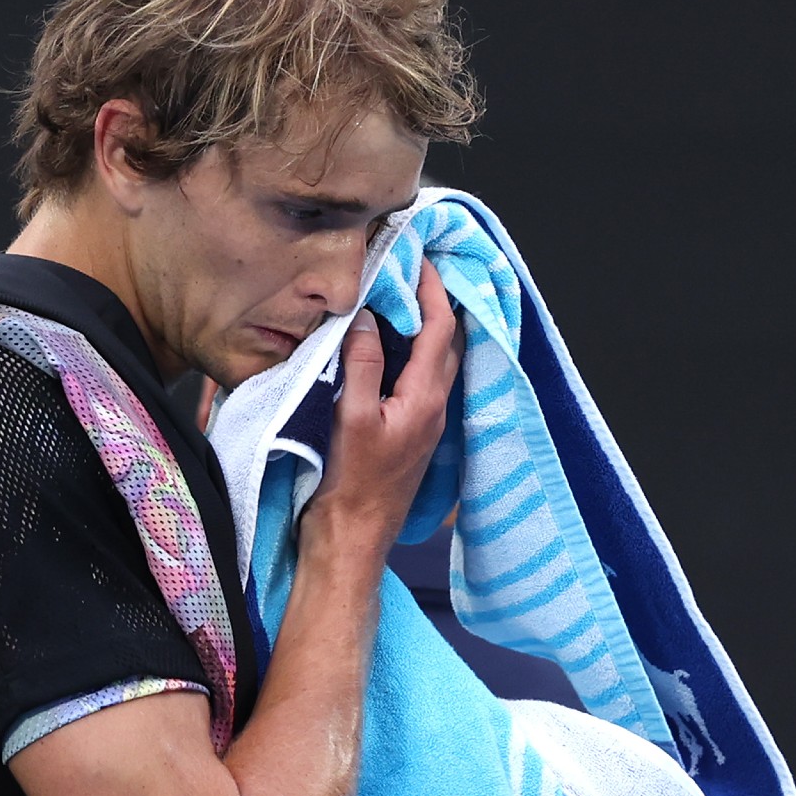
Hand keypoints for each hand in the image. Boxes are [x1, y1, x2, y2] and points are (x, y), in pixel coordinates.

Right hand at [302, 258, 460, 569]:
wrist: (351, 538)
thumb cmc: (349, 484)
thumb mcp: (349, 418)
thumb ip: (360, 364)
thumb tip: (365, 317)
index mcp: (426, 398)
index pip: (440, 328)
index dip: (432, 288)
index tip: (417, 257)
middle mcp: (434, 407)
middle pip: (447, 340)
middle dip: (435, 300)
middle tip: (411, 268)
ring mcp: (425, 422)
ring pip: (436, 360)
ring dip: (425, 324)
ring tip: (401, 296)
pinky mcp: (410, 434)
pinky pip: (420, 378)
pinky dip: (411, 350)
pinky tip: (387, 346)